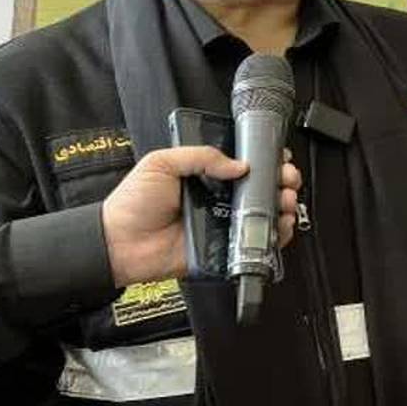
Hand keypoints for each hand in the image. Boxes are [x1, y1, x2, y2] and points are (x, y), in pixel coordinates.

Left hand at [102, 146, 301, 286]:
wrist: (120, 243)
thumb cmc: (133, 203)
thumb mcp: (162, 163)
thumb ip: (201, 156)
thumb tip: (239, 164)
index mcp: (206, 175)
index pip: (245, 164)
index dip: (266, 160)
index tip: (279, 158)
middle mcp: (219, 198)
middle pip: (262, 188)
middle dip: (282, 181)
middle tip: (287, 179)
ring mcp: (223, 223)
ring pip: (264, 214)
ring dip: (284, 205)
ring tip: (286, 200)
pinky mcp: (224, 249)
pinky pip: (254, 243)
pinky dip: (274, 236)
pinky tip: (281, 225)